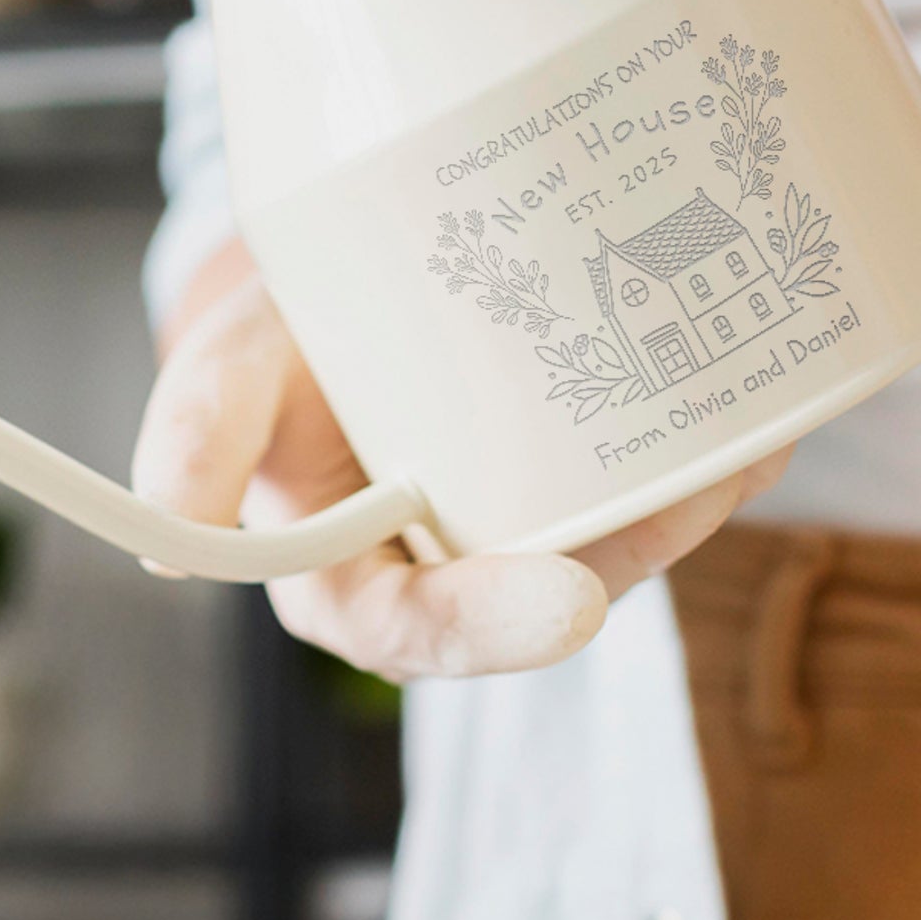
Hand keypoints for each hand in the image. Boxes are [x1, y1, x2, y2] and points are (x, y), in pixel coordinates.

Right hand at [133, 247, 788, 681]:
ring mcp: (523, 532)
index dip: (488, 628)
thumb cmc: (279, 343)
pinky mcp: (581, 485)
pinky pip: (653, 488)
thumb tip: (162, 534)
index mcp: (349, 582)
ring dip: (693, 499)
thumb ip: (199, 433)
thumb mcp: (229, 367)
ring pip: (620, 543)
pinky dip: (709, 456)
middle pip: (549, 594)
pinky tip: (758, 411)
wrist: (344, 288)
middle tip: (704, 486)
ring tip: (749, 428)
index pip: (416, 631)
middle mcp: (445, 575)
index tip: (570, 602)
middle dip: (635, 549)